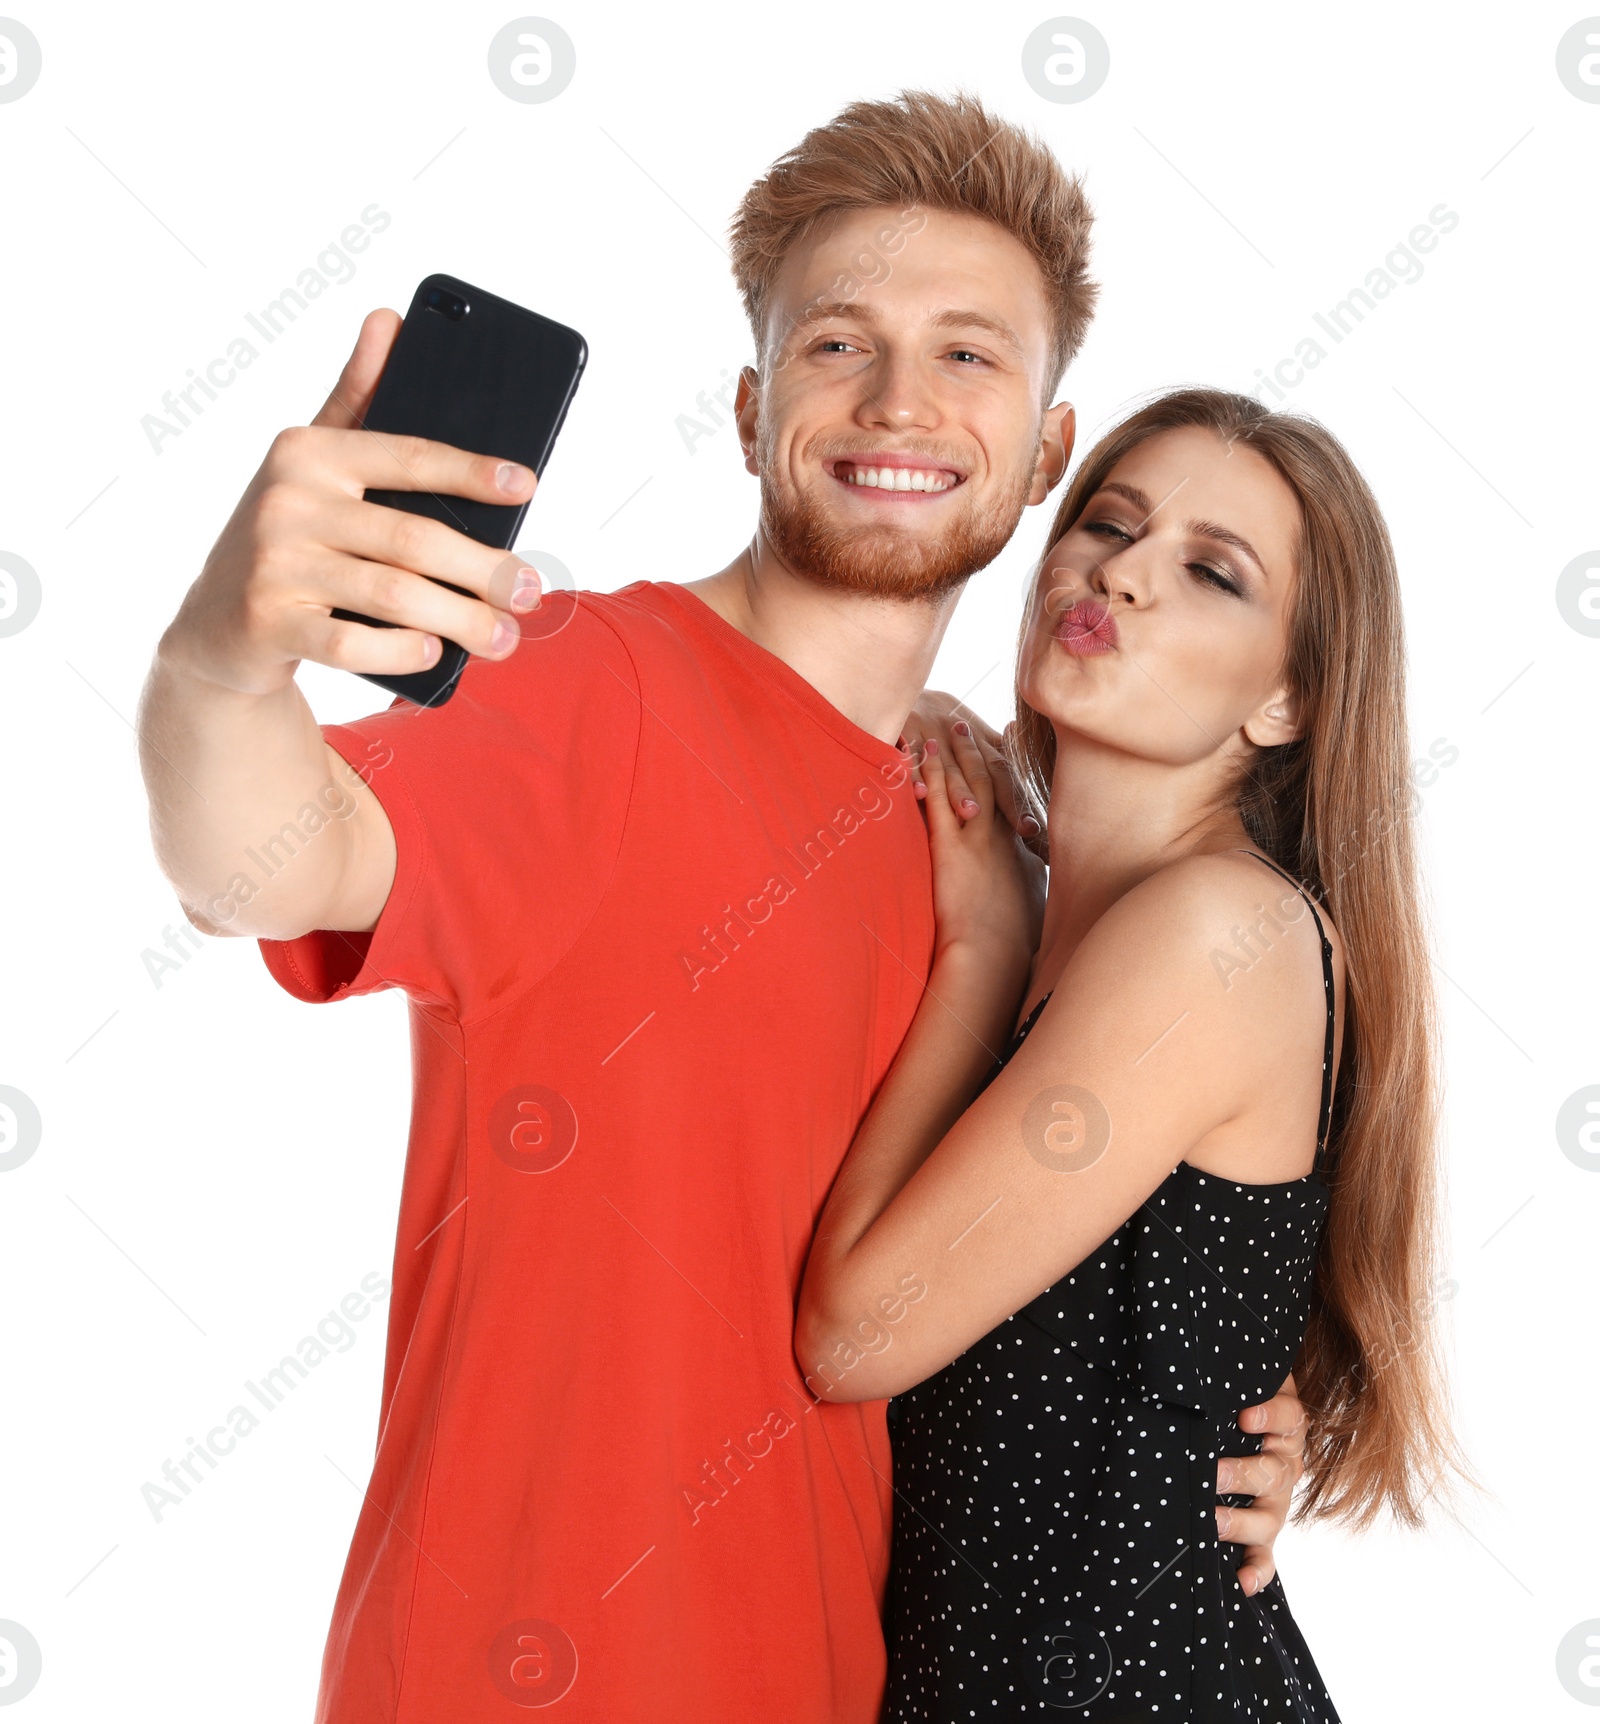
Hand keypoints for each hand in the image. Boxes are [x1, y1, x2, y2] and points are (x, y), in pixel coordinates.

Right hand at [160, 308, 548, 696]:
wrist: (214, 624)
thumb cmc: (288, 537)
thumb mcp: (312, 463)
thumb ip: (355, 399)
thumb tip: (389, 319)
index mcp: (309, 453)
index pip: (408, 456)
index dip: (471, 470)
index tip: (525, 484)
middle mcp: (286, 502)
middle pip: (413, 539)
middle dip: (484, 571)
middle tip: (530, 593)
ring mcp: (273, 565)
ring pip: (393, 595)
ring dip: (461, 621)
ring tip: (503, 638)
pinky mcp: (266, 624)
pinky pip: (350, 644)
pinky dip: (400, 652)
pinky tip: (434, 653)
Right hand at [900, 692, 1046, 859]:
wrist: (906, 688)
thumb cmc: (944, 718)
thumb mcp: (976, 733)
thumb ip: (1002, 754)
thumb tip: (1030, 783)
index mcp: (982, 740)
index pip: (1006, 772)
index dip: (1020, 799)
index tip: (1035, 828)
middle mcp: (964, 738)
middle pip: (986, 772)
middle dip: (1005, 801)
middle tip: (1022, 829)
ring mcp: (934, 734)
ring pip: (950, 767)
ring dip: (959, 790)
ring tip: (972, 812)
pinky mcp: (905, 732)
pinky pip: (910, 756)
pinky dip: (914, 774)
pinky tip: (919, 793)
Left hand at [918, 728, 1042, 985]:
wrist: (995, 956)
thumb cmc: (1012, 948)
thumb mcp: (1030, 915)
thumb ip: (1028, 896)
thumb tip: (1032, 897)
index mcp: (1019, 853)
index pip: (1015, 802)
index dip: (1009, 773)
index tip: (1008, 747)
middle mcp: (1002, 838)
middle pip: (994, 782)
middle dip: (982, 750)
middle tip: (971, 725)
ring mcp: (977, 839)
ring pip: (969, 783)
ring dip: (958, 752)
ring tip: (949, 725)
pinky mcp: (950, 848)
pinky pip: (939, 800)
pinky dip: (931, 772)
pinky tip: (921, 750)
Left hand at [1217, 1373, 1307, 1595]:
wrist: (1245, 1432)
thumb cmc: (1236, 1399)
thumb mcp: (1243, 1380)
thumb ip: (1232, 1371)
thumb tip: (1198, 1355)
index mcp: (1284, 1425)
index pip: (1288, 1417)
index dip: (1270, 1416)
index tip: (1244, 1417)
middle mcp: (1283, 1465)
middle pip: (1273, 1471)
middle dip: (1241, 1473)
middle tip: (1212, 1472)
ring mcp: (1275, 1503)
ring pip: (1269, 1517)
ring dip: (1240, 1521)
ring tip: (1212, 1520)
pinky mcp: (1263, 1533)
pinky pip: (1265, 1557)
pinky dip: (1257, 1571)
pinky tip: (1242, 1582)